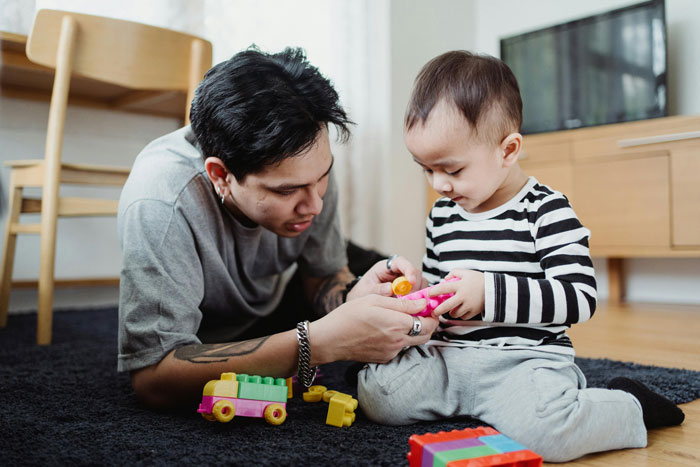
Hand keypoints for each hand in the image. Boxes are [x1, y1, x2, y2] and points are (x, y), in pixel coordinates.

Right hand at [310, 294, 438, 363]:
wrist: (330, 339)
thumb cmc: (349, 316)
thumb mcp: (375, 301)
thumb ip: (403, 303)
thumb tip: (423, 303)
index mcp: (397, 324)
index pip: (428, 322)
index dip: (432, 314)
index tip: (428, 306)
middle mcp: (398, 341)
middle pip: (426, 335)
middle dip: (427, 324)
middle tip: (419, 312)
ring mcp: (391, 352)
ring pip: (414, 342)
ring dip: (414, 332)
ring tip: (401, 319)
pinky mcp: (384, 358)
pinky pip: (400, 348)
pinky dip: (400, 339)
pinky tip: (386, 330)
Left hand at [346, 255, 426, 300]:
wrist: (361, 300)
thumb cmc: (363, 293)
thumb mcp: (365, 291)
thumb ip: (377, 290)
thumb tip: (390, 289)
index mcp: (387, 266)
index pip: (401, 262)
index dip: (408, 270)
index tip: (411, 282)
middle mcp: (399, 272)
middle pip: (415, 273)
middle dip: (415, 286)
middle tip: (408, 300)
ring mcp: (407, 281)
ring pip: (421, 283)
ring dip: (418, 295)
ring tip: (407, 305)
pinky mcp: (411, 291)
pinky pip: (420, 293)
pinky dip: (418, 300)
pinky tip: (411, 308)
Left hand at [429, 269, 484, 319]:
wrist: (494, 288)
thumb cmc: (478, 279)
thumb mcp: (465, 272)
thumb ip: (453, 273)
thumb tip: (444, 280)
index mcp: (460, 285)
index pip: (443, 288)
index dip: (434, 292)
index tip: (428, 294)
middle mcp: (463, 296)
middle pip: (446, 306)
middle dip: (438, 310)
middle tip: (433, 312)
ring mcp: (469, 305)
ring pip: (454, 313)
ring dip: (450, 312)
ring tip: (450, 309)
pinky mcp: (474, 311)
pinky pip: (463, 317)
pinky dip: (461, 314)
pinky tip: (461, 310)